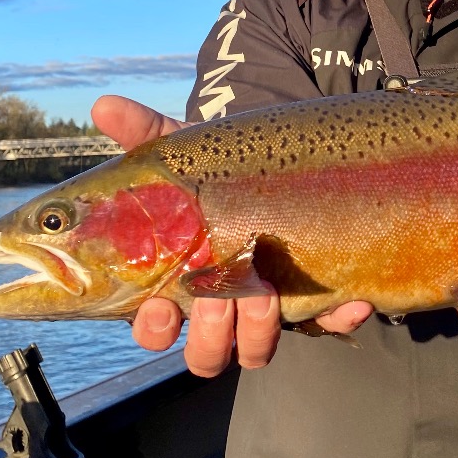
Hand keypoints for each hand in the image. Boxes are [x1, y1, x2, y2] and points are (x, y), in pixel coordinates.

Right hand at [91, 94, 373, 376]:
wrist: (276, 163)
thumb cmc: (217, 171)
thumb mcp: (184, 151)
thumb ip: (143, 132)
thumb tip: (105, 105)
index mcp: (179, 281)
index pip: (155, 327)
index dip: (154, 327)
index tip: (161, 307)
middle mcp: (221, 305)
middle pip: (206, 352)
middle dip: (211, 335)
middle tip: (219, 298)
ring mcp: (268, 308)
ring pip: (256, 350)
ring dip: (260, 333)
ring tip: (266, 294)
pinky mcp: (315, 302)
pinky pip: (330, 325)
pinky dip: (341, 319)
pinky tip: (353, 300)